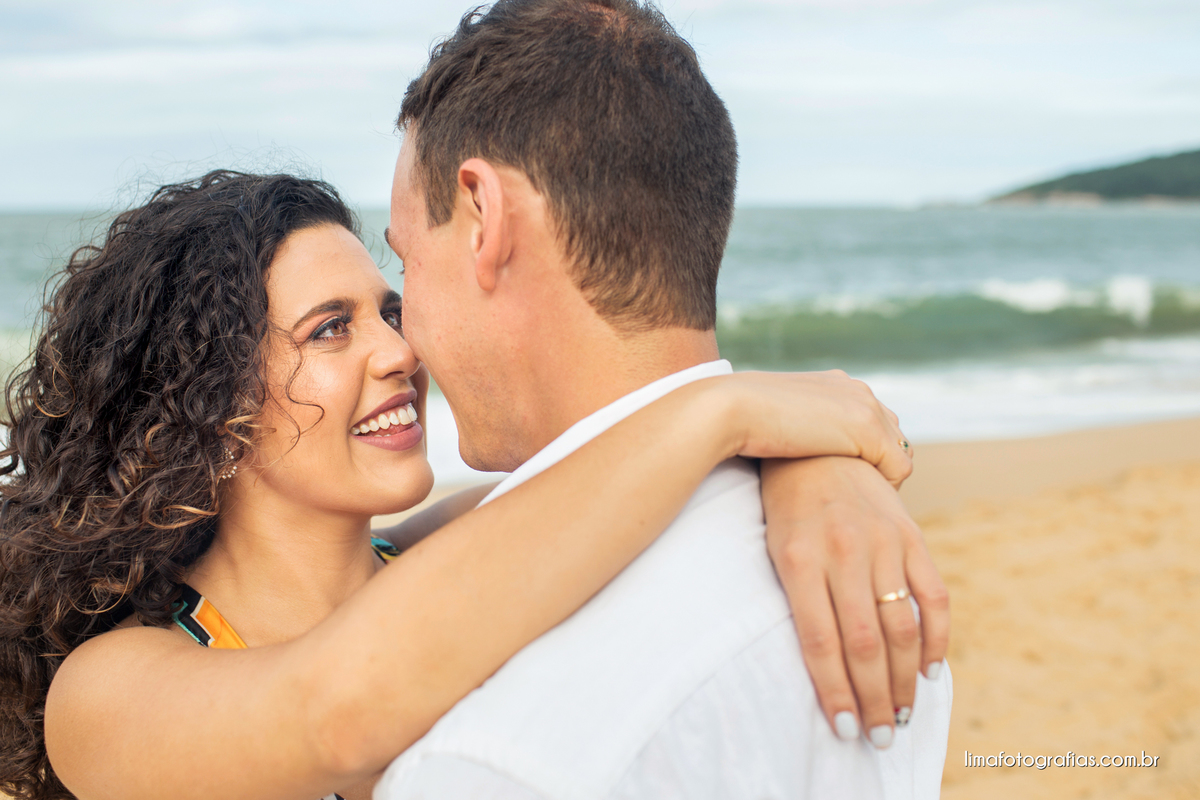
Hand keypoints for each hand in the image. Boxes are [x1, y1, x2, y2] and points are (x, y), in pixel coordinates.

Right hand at [717, 371, 912, 487]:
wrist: (730, 410)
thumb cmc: (738, 422)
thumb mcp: (775, 420)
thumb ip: (797, 427)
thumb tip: (794, 448)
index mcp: (835, 383)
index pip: (870, 419)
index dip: (861, 452)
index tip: (845, 479)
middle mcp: (856, 389)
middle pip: (892, 434)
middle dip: (878, 464)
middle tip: (858, 496)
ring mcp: (866, 407)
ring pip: (899, 452)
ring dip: (882, 479)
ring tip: (859, 503)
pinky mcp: (869, 429)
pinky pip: (899, 470)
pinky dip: (885, 489)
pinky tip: (859, 502)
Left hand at [761, 456, 948, 747]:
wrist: (818, 445)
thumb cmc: (787, 508)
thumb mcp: (776, 548)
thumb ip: (800, 600)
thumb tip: (826, 669)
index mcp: (800, 560)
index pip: (821, 641)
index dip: (835, 690)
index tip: (843, 727)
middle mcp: (844, 552)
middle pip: (865, 643)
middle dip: (875, 698)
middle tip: (880, 737)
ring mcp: (883, 543)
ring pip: (901, 627)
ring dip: (905, 680)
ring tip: (902, 714)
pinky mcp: (911, 535)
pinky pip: (934, 596)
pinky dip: (936, 638)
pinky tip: (930, 670)